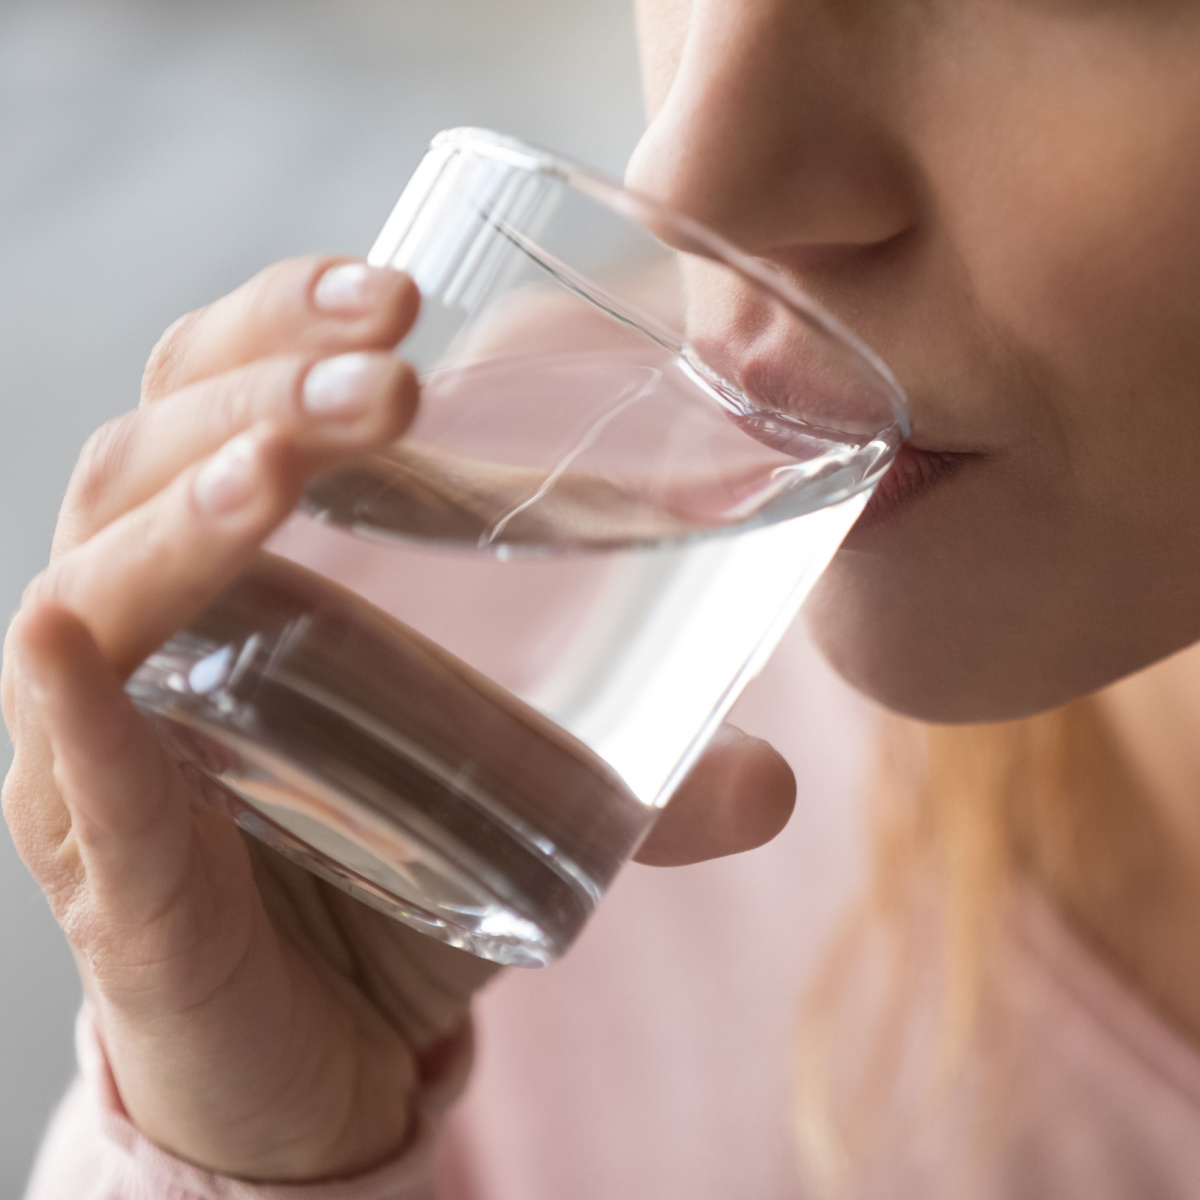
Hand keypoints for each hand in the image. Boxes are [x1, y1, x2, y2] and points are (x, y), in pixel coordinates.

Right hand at [1, 257, 795, 1182]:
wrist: (321, 1050)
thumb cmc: (393, 880)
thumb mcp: (521, 799)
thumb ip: (643, 783)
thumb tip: (777, 779)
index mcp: (242, 569)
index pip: (221, 391)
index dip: (286, 320)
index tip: (404, 292)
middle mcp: (153, 626)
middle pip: (154, 448)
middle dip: (262, 383)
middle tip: (388, 357)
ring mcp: (105, 738)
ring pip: (98, 575)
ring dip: (187, 502)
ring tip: (287, 465)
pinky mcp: (104, 861)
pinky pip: (63, 760)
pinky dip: (69, 701)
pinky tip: (73, 638)